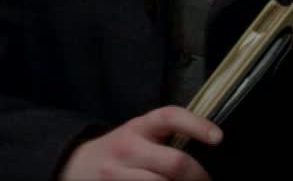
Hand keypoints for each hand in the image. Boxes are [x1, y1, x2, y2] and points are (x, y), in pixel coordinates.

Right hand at [58, 106, 221, 180]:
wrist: (74, 166)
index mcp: (137, 127)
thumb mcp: (136, 134)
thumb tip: (207, 144)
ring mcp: (119, 175)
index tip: (218, 137)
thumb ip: (163, 136)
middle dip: (199, 176)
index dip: (196, 124)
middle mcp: (128, 149)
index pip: (169, 117)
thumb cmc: (117, 150)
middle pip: (175, 163)